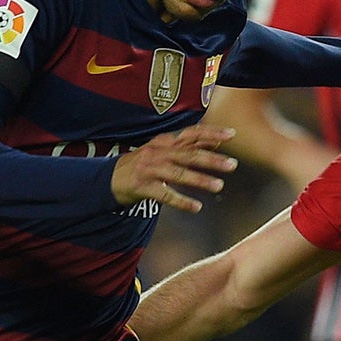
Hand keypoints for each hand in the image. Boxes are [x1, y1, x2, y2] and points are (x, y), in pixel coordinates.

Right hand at [112, 126, 235, 214]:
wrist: (108, 179)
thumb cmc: (142, 165)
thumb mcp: (164, 151)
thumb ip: (189, 146)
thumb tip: (216, 139)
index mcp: (165, 142)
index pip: (191, 134)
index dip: (211, 133)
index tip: (231, 135)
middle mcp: (158, 152)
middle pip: (188, 154)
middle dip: (212, 159)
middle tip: (232, 165)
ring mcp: (149, 169)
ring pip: (178, 173)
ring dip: (200, 179)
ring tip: (218, 186)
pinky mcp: (142, 187)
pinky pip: (165, 195)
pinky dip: (182, 201)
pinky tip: (196, 207)